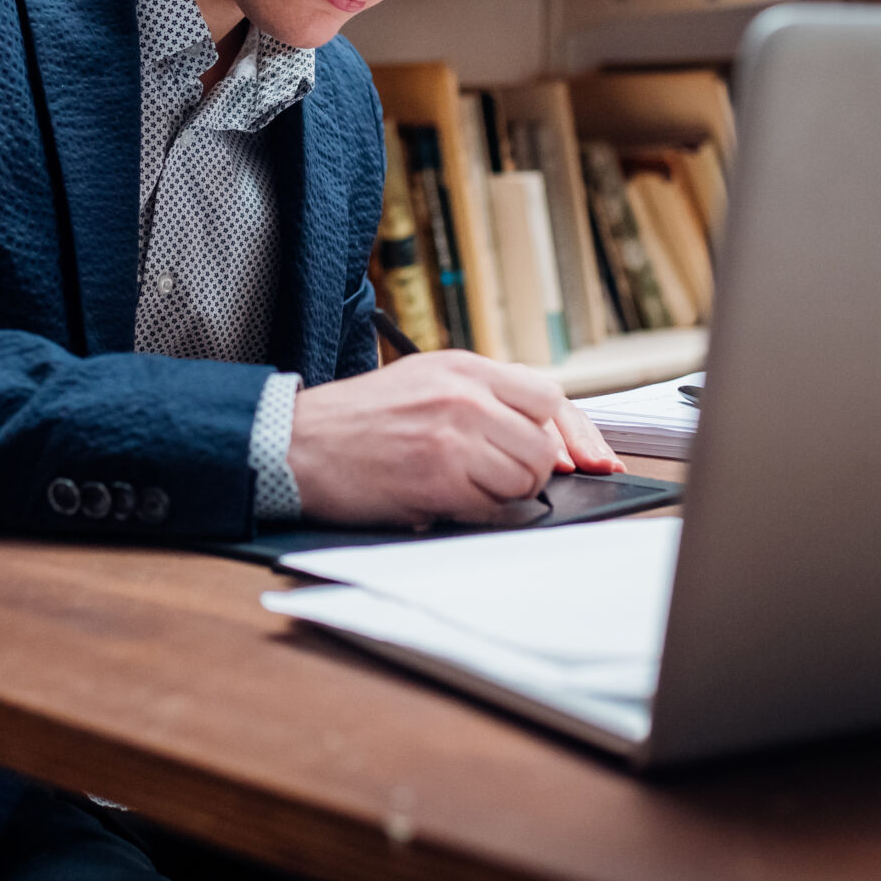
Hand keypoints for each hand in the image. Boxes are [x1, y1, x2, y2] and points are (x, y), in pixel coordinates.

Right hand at [286, 350, 626, 527]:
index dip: (569, 435)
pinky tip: (439, 500)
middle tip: (493, 479)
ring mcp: (454, 433)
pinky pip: (492, 508)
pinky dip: (475, 513)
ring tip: (457, 487)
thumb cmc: (355, 421)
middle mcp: (464, 394)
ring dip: (500, 495)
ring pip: (524, 479)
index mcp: (462, 366)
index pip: (548, 398)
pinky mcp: (439, 475)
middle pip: (543, 444)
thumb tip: (540, 439)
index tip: (583, 460)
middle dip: (528, 472)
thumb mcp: (422, 382)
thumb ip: (480, 398)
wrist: (297, 442)